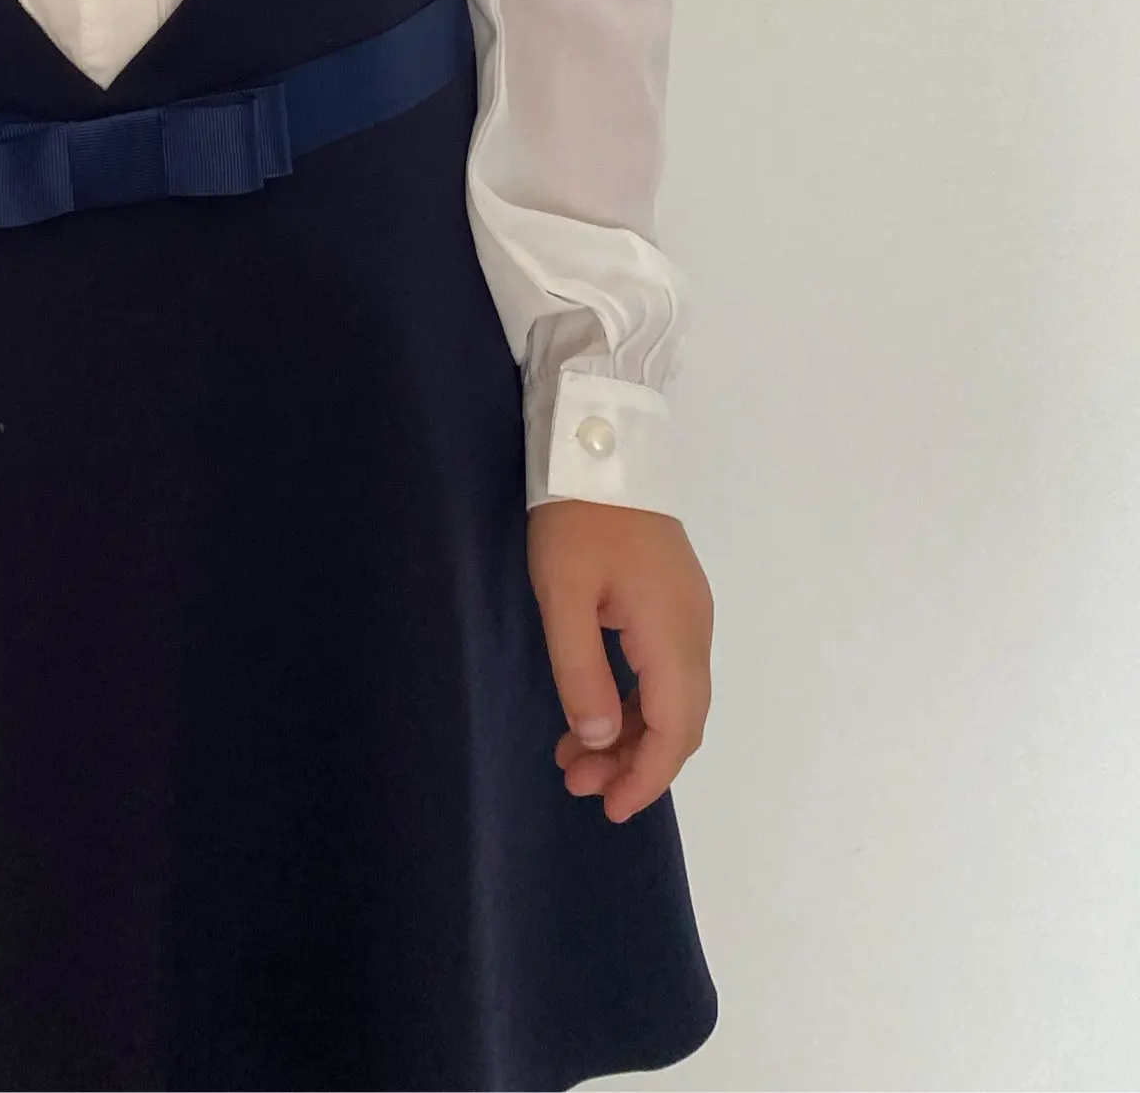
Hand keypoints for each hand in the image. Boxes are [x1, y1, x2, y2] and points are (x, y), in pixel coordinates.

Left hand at [527, 500, 711, 822]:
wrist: (602, 446)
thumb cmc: (577, 519)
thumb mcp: (563, 595)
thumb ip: (581, 671)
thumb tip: (601, 741)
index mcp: (673, 633)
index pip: (675, 729)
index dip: (647, 777)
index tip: (612, 810)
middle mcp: (694, 630)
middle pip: (680, 721)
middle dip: (635, 764)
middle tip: (579, 787)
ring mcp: (688, 614)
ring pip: (673, 698)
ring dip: (631, 735)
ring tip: (575, 761)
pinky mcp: (674, 600)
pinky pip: (664, 671)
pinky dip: (634, 702)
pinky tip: (594, 713)